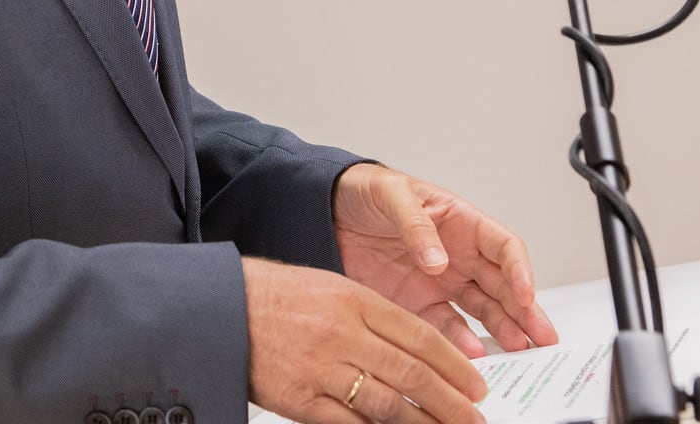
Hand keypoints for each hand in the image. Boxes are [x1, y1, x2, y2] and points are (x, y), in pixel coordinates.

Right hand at [244, 258, 486, 423]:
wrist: (222, 309)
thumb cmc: (278, 297)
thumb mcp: (335, 288)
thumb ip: (377, 317)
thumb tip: (419, 350)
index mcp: (357, 301)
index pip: (420, 336)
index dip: (454, 364)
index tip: (476, 384)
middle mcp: (344, 333)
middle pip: (411, 373)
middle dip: (451, 401)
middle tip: (476, 418)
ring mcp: (322, 369)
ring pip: (386, 404)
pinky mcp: (299, 399)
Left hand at [333, 164, 558, 357]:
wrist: (327, 212)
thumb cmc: (366, 191)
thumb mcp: (391, 195)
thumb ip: (416, 226)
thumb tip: (439, 260)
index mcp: (461, 222)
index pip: (504, 247)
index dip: (520, 270)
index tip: (525, 294)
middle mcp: (459, 255)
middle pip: (503, 285)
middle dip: (525, 310)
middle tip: (541, 336)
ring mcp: (441, 282)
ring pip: (483, 310)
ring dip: (502, 329)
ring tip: (516, 350)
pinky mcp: (418, 304)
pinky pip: (446, 326)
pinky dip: (461, 342)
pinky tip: (470, 355)